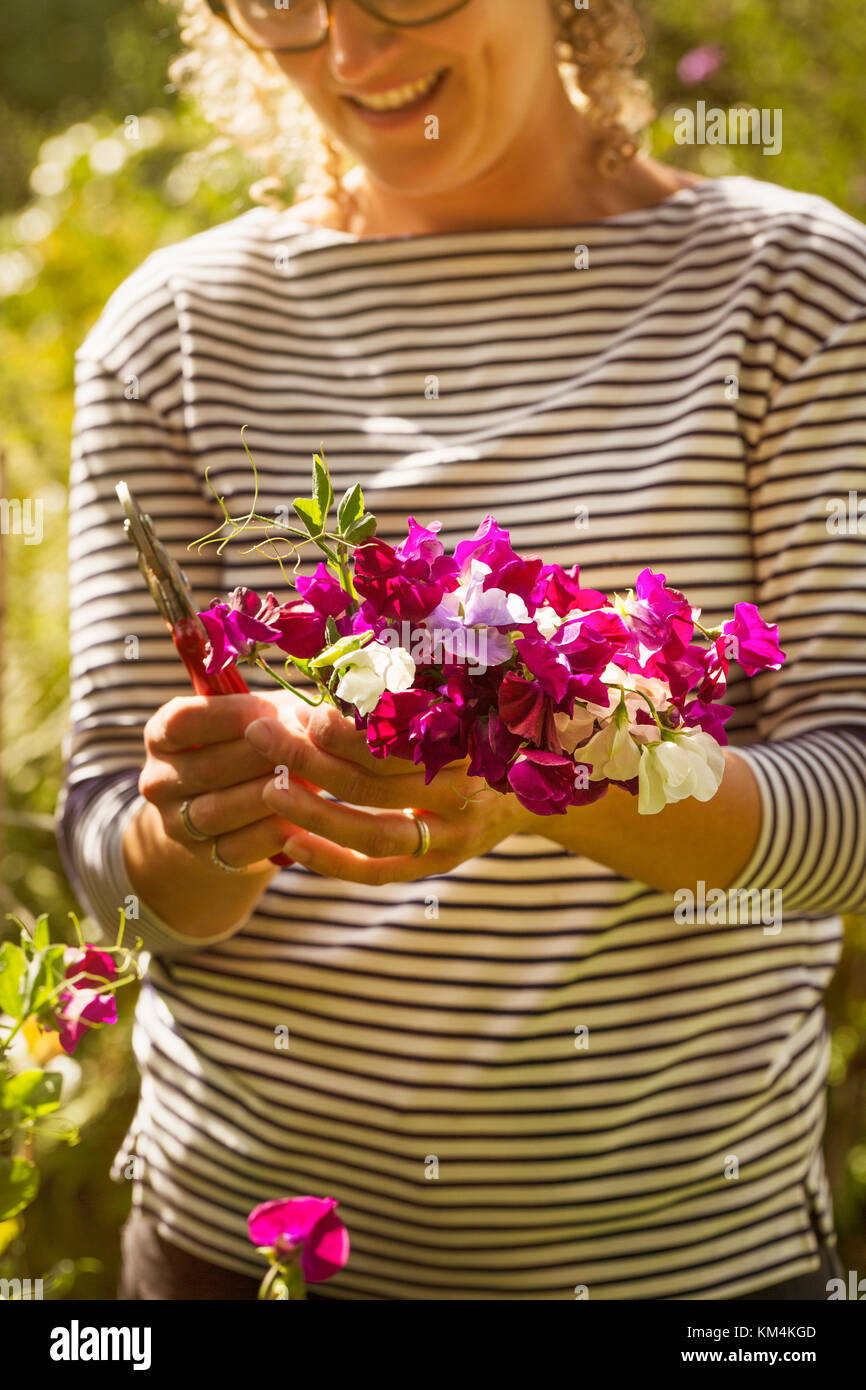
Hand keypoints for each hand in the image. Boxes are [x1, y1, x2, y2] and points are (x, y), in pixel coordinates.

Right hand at [138, 692, 306, 871]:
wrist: (229, 806)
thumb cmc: (250, 745)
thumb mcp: (254, 718)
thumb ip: (275, 710)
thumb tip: (311, 712)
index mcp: (161, 735)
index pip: (183, 721)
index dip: (230, 715)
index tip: (271, 710)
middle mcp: (158, 781)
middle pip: (207, 768)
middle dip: (260, 757)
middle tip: (304, 747)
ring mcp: (176, 823)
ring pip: (218, 811)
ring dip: (267, 795)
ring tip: (308, 780)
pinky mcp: (205, 857)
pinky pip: (236, 849)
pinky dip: (269, 833)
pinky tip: (301, 818)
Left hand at [244, 702, 535, 884]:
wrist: (531, 790)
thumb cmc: (482, 730)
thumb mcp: (464, 703)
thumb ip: (415, 691)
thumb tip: (347, 662)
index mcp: (467, 744)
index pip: (397, 743)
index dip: (348, 730)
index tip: (308, 712)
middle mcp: (462, 794)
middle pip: (374, 784)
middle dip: (311, 759)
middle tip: (262, 735)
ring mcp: (452, 837)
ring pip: (373, 831)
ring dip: (313, 811)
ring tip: (268, 788)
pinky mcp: (437, 865)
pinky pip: (379, 871)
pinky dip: (333, 860)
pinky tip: (290, 845)